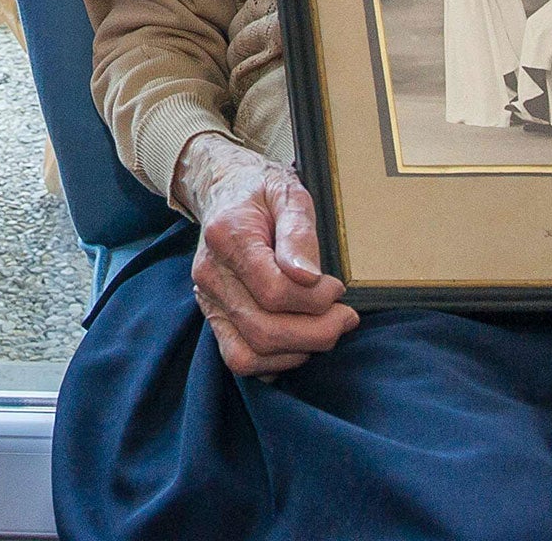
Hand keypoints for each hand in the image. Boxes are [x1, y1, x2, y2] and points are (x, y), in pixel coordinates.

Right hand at [175, 132, 358, 377]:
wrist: (225, 188)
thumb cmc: (262, 191)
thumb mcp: (289, 193)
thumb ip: (299, 233)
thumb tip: (310, 278)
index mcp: (226, 236)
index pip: (274, 291)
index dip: (316, 299)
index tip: (338, 287)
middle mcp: (210, 274)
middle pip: (263, 330)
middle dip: (316, 333)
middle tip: (344, 317)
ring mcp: (207, 298)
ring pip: (249, 355)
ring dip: (297, 351)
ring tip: (324, 329)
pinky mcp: (213, 316)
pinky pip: (239, 358)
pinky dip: (274, 362)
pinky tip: (299, 341)